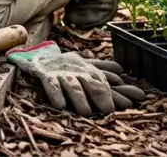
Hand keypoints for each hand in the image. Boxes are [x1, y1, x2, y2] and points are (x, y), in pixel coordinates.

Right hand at [5, 40, 145, 115]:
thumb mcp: (84, 64)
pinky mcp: (43, 75)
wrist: (37, 55)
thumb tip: (121, 70)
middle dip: (101, 95)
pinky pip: (51, 84)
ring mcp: (60, 73)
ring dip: (80, 98)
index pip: (104, 81)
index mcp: (87, 69)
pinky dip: (56, 94)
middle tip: (108, 110)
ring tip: (86, 112)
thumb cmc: (66, 64)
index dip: (116, 92)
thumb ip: (101, 68)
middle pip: (91, 83)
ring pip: (73, 86)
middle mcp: (76, 71)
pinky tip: (60, 105)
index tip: (129, 103)